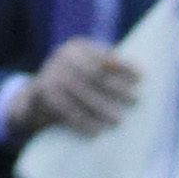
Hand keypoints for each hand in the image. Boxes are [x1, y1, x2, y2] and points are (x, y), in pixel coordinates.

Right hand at [19, 38, 139, 139]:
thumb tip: (142, 76)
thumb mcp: (86, 69)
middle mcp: (63, 56)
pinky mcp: (42, 93)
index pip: (104, 55)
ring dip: (102, 107)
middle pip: (95, 73)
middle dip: (117, 87)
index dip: (124, 66)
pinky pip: (67, 109)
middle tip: (136, 99)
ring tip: (119, 119)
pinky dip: (84, 121)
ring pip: (82, 91)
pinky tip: (97, 131)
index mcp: (77, 47)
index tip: (143, 76)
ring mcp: (51, 73)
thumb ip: (107, 69)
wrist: (35, 97)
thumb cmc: (74, 84)